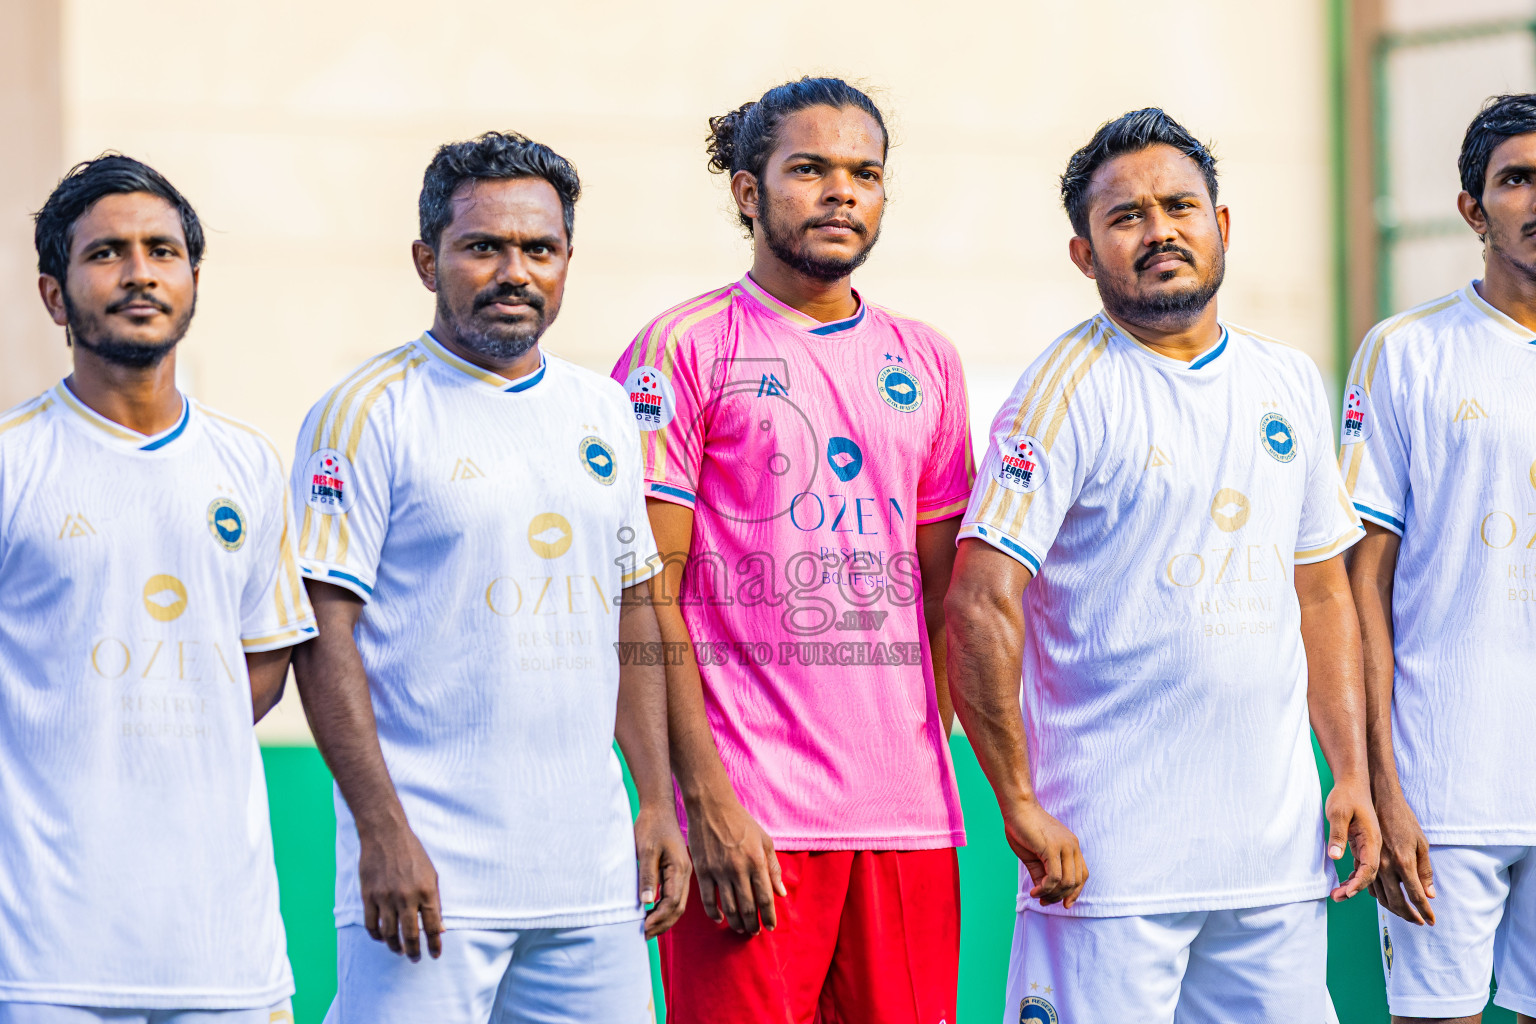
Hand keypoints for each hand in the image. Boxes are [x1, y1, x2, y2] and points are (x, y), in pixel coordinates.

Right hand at [358, 821, 442, 960]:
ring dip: (395, 946)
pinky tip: (382, 938)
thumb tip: (440, 928)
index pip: (433, 926)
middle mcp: (406, 897)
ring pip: (389, 934)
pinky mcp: (369, 896)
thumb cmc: (412, 853)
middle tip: (415, 959)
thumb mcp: (431, 875)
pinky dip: (376, 936)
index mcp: (426, 891)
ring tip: (399, 951)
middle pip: (410, 935)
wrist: (386, 835)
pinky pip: (371, 924)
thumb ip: (435, 902)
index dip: (435, 944)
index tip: (434, 955)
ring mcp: (386, 897)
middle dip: (414, 952)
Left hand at [635, 805, 691, 938]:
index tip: (642, 927)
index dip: (658, 918)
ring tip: (647, 929)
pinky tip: (652, 913)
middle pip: (678, 908)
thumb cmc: (651, 826)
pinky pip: (674, 896)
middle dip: (662, 924)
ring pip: (677, 904)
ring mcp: (682, 872)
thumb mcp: (645, 850)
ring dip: (663, 918)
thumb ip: (647, 876)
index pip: (672, 902)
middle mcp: (685, 873)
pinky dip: (664, 908)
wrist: (659, 807)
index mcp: (679, 868)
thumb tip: (646, 902)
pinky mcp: (677, 871)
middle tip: (644, 935)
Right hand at [684, 790, 785, 934]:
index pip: (765, 898)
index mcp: (757, 861)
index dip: (769, 916)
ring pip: (729, 908)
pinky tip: (720, 918)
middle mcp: (739, 869)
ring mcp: (719, 871)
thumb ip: (773, 868)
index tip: (771, 927)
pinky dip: (714, 913)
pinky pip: (708, 900)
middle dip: (753, 925)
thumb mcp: (764, 840)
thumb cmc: (741, 822)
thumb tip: (781, 893)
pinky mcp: (702, 871)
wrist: (711, 807)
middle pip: (748, 908)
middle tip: (755, 932)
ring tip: (740, 929)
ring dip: (736, 923)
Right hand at [1002, 798, 1086, 908]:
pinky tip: (1034, 891)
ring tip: (1037, 896)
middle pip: (1076, 882)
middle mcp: (1072, 847)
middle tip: (1043, 901)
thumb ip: (1041, 874)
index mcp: (1072, 846)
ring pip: (1067, 883)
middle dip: (1060, 897)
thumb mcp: (1034, 856)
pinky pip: (1055, 877)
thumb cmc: (1023, 828)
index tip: (1063, 904)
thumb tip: (1043, 894)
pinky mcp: (1053, 848)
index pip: (1082, 875)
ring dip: (1052, 895)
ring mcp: (1065, 847)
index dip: (1075, 892)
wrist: (1017, 808)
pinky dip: (1045, 889)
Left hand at [1324, 778, 1379, 901]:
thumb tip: (1335, 856)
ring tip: (1335, 896)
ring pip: (1365, 872)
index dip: (1359, 882)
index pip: (1369, 867)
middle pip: (1370, 875)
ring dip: (1353, 886)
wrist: (1353, 782)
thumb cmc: (1346, 795)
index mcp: (1372, 839)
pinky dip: (1353, 877)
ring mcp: (1370, 846)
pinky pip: (1361, 866)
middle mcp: (1374, 846)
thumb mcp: (1338, 812)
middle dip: (1355, 890)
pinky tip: (1343, 886)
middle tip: (1337, 898)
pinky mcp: (1363, 844)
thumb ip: (1337, 834)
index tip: (1347, 892)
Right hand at [1367, 784, 1434, 923]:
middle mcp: (1387, 866)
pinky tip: (1386, 899)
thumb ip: (1425, 870)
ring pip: (1380, 896)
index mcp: (1404, 862)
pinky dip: (1378, 896)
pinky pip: (1369, 885)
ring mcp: (1373, 863)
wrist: (1380, 800)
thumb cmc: (1405, 821)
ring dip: (1393, 909)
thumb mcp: (1422, 844)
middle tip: (1418, 921)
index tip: (1431, 921)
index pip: (1416, 896)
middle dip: (1408, 915)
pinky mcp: (1363, 859)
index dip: (1424, 912)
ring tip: (1405, 914)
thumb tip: (1430, 894)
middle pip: (1396, 901)